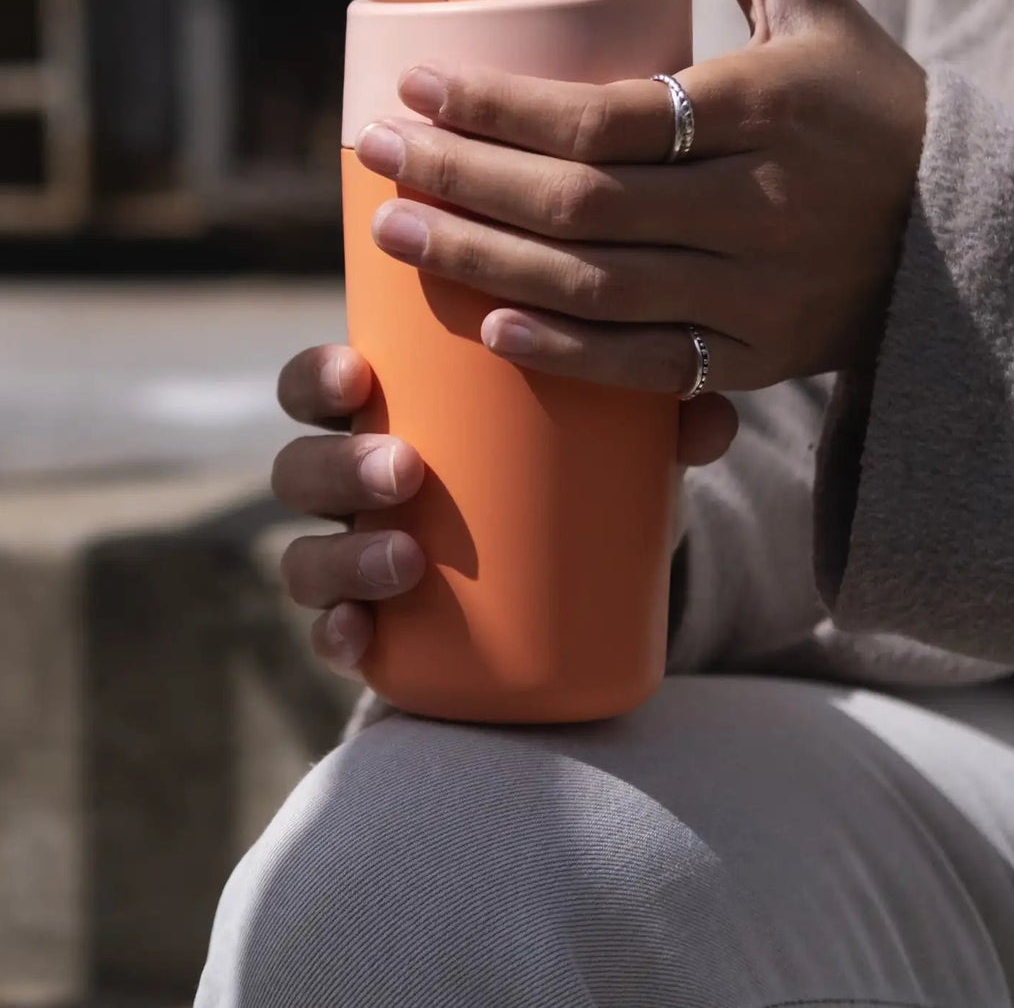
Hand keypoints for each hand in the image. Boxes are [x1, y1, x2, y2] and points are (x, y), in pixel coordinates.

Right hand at [270, 341, 737, 676]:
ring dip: (339, 558)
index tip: (358, 374)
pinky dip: (337, 638)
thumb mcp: (605, 436)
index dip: (316, 378)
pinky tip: (360, 639)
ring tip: (406, 561)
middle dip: (338, 468)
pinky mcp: (380, 632)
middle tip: (407, 472)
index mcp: (385, 415)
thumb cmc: (573, 472)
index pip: (319, 385)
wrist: (575, 575)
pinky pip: (333, 638)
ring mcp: (356, 560)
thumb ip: (654, 415)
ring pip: (305, 556)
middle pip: (301, 468)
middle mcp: (352, 488)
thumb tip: (712, 418)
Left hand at [352, 0, 926, 392]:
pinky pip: (646, 365)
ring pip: (596, 286)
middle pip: (581, 204)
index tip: (415, 83)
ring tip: (392, 230)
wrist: (967, 231)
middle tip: (373, 153)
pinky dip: (563, 350)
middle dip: (461, 181)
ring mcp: (760, 294)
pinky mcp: (757, 360)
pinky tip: (486, 325)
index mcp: (767, 108)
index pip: (603, 116)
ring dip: (481, 261)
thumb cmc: (864, 96)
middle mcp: (762, 205)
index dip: (496, 107)